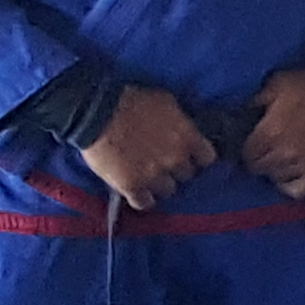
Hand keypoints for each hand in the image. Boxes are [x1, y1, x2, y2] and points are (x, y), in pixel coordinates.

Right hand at [82, 84, 213, 210]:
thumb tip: (186, 129)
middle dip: (177, 169)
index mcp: (187, 137)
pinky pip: (144, 203)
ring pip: (168, 190)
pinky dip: (142, 199)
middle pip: (187, 175)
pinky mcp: (131, 187)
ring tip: (149, 177)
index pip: (207, 158)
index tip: (191, 155)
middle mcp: (175, 159)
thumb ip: (180, 121)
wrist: (97, 113)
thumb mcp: (166, 103)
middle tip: (165, 162)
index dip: (198, 157)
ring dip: (160, 184)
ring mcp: (154, 175)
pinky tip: (137, 192)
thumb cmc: (132, 101)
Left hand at [239, 67, 304, 194]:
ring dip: (276, 167)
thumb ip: (255, 101)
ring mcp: (304, 166)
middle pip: (259, 167)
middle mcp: (285, 153)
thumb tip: (238, 115)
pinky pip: (295, 190)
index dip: (247, 146)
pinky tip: (293, 170)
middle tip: (268, 146)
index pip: (245, 152)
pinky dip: (291, 183)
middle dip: (261, 156)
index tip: (253, 142)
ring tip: (284, 154)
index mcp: (271, 131)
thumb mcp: (279, 83)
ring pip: (276, 177)